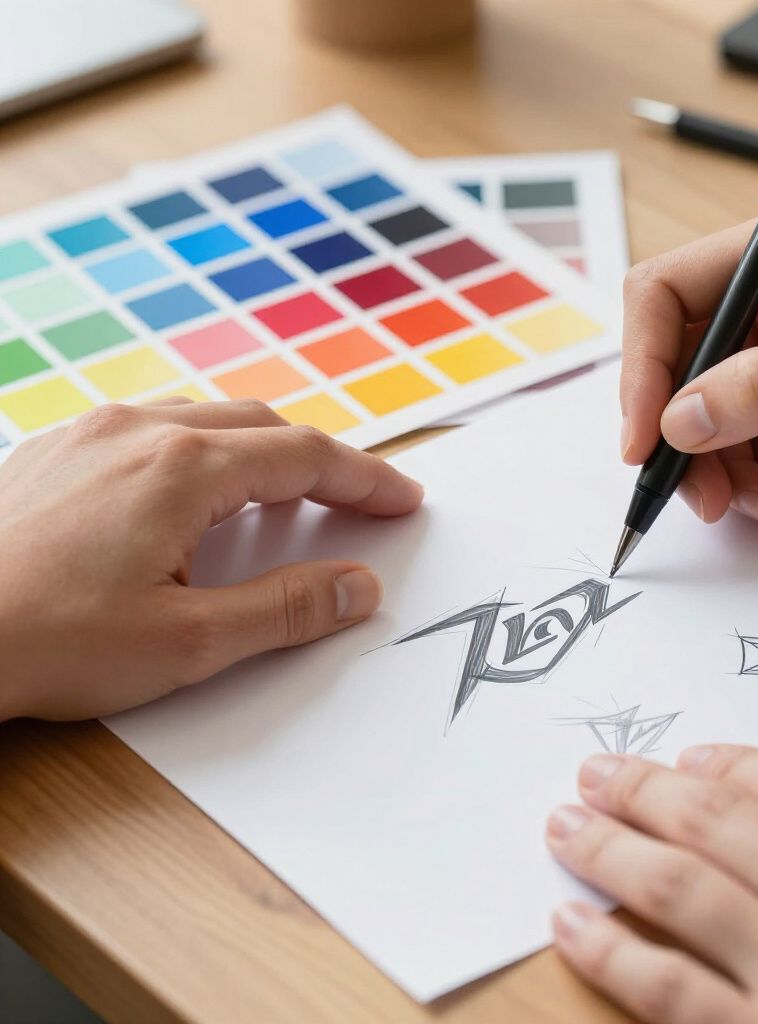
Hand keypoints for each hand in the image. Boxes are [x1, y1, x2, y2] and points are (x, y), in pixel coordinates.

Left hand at [0, 398, 422, 721]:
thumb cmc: (47, 641)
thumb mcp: (190, 642)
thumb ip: (287, 609)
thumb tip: (360, 588)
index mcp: (184, 468)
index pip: (306, 457)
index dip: (366, 478)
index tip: (403, 498)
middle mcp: (140, 430)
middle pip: (263, 425)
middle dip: (320, 461)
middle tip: (357, 501)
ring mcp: (90, 432)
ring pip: (206, 418)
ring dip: (259, 451)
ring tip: (282, 499)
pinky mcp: (55, 448)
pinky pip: (152, 428)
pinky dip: (201, 451)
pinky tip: (192, 495)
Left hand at [546, 747, 757, 1023]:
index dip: (727, 759)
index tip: (688, 756)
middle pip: (713, 815)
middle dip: (643, 787)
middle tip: (596, 771)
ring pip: (674, 886)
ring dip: (607, 848)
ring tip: (565, 823)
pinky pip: (667, 989)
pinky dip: (608, 953)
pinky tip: (569, 924)